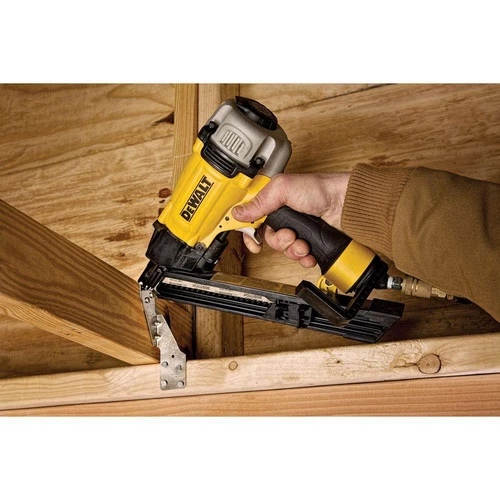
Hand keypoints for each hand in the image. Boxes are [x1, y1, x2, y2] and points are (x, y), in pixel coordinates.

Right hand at [232, 172, 349, 268]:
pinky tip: (309, 252)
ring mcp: (298, 230)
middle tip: (290, 235)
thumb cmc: (320, 189)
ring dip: (293, 250)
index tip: (253, 243)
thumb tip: (238, 213)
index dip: (250, 233)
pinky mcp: (310, 242)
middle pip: (269, 239)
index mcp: (273, 202)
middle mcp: (284, 217)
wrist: (346, 204)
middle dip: (278, 241)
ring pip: (284, 250)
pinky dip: (304, 258)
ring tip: (304, 243)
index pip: (253, 221)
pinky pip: (299, 258)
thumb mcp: (283, 189)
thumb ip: (259, 202)